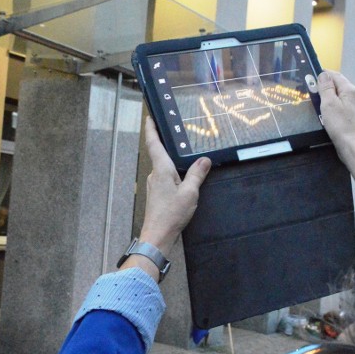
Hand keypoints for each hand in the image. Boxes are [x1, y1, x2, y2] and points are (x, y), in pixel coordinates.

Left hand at [122, 117, 210, 279]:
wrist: (158, 236)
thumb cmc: (171, 214)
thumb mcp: (190, 193)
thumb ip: (197, 174)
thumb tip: (205, 160)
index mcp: (161, 169)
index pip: (153, 143)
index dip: (151, 129)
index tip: (149, 117)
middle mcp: (155, 174)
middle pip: (159, 154)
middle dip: (165, 143)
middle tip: (174, 132)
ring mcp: (154, 185)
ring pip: (163, 168)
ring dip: (171, 161)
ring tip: (184, 155)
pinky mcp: (157, 195)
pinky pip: (166, 178)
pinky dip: (174, 174)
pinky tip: (183, 179)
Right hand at [317, 70, 354, 196]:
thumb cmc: (342, 127)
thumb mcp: (328, 104)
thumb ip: (325, 88)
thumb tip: (323, 75)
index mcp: (350, 91)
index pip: (336, 76)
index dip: (324, 74)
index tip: (313, 75)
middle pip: (339, 86)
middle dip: (326, 87)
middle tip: (314, 90)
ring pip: (342, 98)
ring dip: (330, 98)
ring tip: (320, 103)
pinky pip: (344, 109)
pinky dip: (335, 108)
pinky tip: (330, 116)